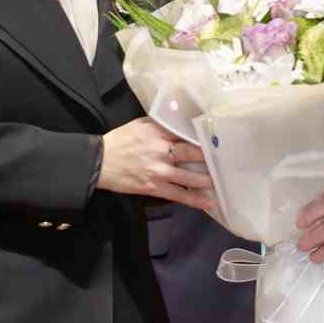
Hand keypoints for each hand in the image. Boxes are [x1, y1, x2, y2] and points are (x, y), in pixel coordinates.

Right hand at [99, 116, 215, 211]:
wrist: (98, 161)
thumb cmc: (119, 141)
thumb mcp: (139, 125)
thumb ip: (159, 124)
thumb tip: (177, 121)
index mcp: (157, 132)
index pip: (185, 132)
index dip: (202, 135)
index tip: (217, 137)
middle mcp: (161, 150)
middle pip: (191, 153)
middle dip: (209, 156)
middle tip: (225, 158)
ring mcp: (158, 170)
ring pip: (189, 176)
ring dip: (206, 179)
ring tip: (220, 181)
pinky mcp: (153, 187)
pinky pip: (178, 195)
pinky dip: (194, 199)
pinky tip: (208, 201)